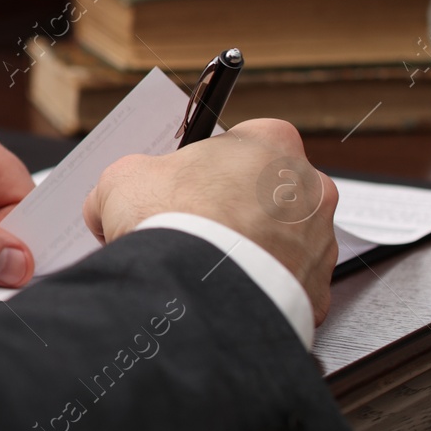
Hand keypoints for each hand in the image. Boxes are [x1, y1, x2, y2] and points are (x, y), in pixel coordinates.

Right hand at [82, 118, 339, 322]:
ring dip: (255, 248)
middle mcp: (310, 187)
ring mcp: (320, 241)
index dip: (215, 162)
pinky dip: (262, 288)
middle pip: (272, 190)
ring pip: (285, 239)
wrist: (195, 289)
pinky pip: (289, 285)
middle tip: (199, 225)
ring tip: (210, 264)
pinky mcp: (318, 291)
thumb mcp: (122, 179)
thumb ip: (129, 180)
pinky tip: (228, 291)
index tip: (193, 180)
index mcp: (271, 144)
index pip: (248, 139)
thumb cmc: (172, 221)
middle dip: (239, 207)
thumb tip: (110, 204)